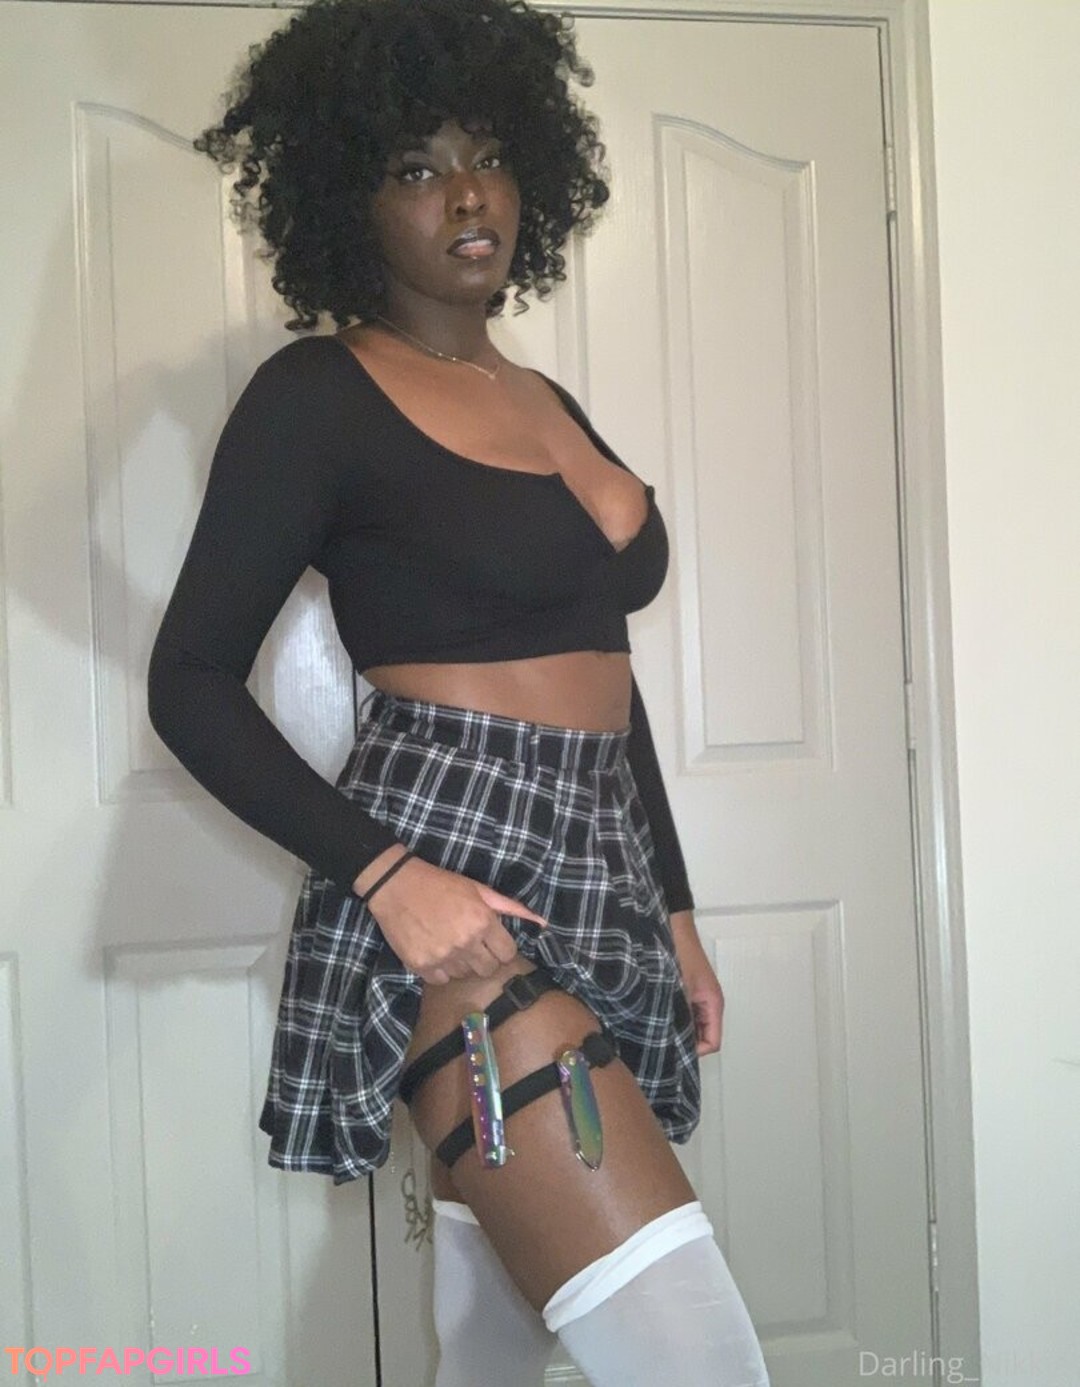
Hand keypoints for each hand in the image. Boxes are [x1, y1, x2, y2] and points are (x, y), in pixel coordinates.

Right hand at [359, 850, 547, 985]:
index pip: (508, 954)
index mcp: (482, 922)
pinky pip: (442, 980)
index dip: (501, 947)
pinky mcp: (421, 966)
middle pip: (488, 969)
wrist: (396, 885)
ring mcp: (442, 956)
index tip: (490, 940)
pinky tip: (434, 950)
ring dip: (461, 963)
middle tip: (470, 943)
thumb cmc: (441, 884)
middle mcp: (465, 942)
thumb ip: (511, 907)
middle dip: (484, 958)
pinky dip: (440, 970)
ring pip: (465, 975)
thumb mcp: (478, 889)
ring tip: (449, 942)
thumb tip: (542, 922)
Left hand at [669, 911, 723, 1056]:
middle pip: (703, 1036)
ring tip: (658, 1029)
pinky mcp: (688, 991)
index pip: (712, 1043)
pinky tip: (658, 1015)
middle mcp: (709, 1003)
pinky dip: (675, 1017)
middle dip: (685, 1042)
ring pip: (693, 1025)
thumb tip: (672, 1042)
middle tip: (661, 1043)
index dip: (695, 1051)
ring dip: (679, 1029)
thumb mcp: (679, 990)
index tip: (673, 1050)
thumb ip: (679, 1016)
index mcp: (713, 1003)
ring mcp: (699, 997)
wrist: (673, 928)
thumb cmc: (679, 954)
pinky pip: (685, 1013)